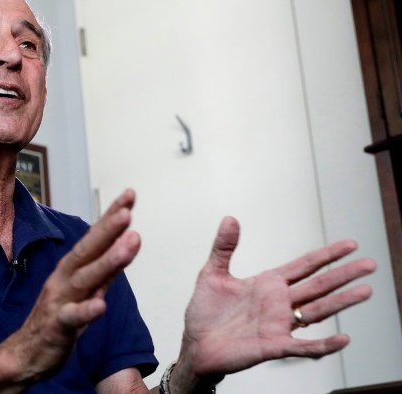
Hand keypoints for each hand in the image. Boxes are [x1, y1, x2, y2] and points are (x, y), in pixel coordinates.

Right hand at [10, 188, 142, 379]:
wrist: (25, 354)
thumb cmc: (58, 319)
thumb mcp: (86, 291)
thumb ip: (106, 270)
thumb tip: (128, 242)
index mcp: (72, 269)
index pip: (95, 238)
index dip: (111, 216)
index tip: (129, 194)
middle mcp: (65, 279)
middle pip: (88, 251)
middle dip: (108, 229)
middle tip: (127, 211)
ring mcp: (60, 301)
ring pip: (85, 279)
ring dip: (108, 260)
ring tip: (130, 242)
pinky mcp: (57, 327)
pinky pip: (73, 317)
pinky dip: (87, 310)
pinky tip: (102, 305)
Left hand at [173, 216, 375, 387]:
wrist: (196, 344)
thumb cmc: (205, 312)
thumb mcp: (212, 274)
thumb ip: (223, 247)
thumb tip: (230, 218)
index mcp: (268, 283)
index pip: (305, 266)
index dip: (327, 255)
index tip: (350, 245)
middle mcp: (279, 303)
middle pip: (319, 286)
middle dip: (343, 274)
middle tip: (369, 264)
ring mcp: (279, 325)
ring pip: (317, 311)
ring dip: (341, 302)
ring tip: (365, 291)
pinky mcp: (273, 346)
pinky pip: (304, 347)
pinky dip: (323, 344)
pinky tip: (342, 338)